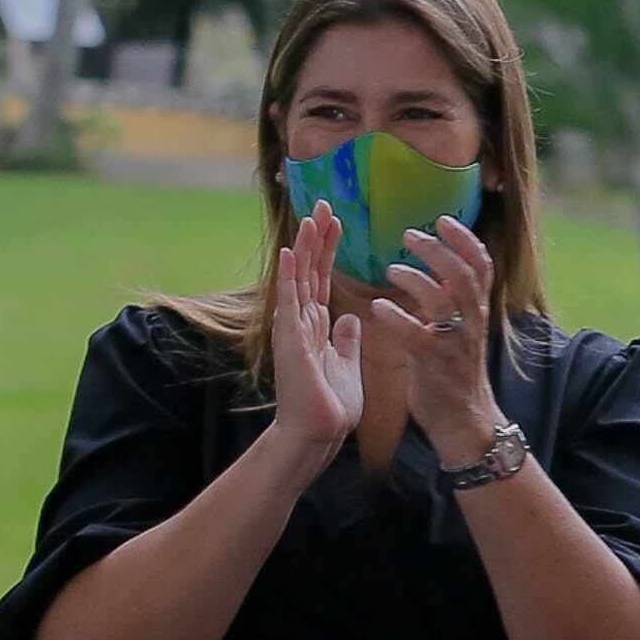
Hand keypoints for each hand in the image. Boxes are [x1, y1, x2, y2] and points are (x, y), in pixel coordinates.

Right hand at [271, 202, 363, 462]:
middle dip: (317, 238)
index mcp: (317, 327)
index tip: (335, 221)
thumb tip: (349, 318)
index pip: (323, 279)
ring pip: (300, 280)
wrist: (317, 435)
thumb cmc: (330, 406)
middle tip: (323, 204)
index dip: (328, 250)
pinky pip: (290, 303)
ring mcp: (293, 330)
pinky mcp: (290, 342)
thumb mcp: (347, 366)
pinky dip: (289, 276)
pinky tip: (291, 252)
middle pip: (310, 271)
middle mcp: (302, 323)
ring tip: (310, 216)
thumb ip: (346, 341)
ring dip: (305, 248)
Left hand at [372, 216, 503, 465]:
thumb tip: (440, 266)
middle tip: (409, 236)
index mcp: (477, 312)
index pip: (481, 265)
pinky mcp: (435, 366)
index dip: (464, 239)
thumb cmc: (454, 374)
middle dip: (437, 249)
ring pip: (442, 300)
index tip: (443, 220)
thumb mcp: (462, 331)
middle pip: (463, 274)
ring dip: (415, 278)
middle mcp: (472, 324)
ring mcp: (455, 345)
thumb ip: (454, 301)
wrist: (464, 423)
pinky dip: (396, 318)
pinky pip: (416, 336)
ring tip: (391, 270)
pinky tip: (377, 308)